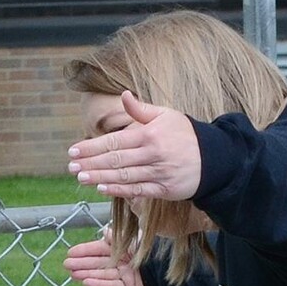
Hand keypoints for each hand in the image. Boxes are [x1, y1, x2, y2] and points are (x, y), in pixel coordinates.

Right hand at [63, 235, 148, 285]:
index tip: (70, 252)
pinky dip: (98, 284)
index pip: (100, 248)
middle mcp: (124, 260)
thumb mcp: (135, 238)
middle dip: (82, 263)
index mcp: (125, 247)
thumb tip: (104, 232)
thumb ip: (119, 237)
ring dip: (86, 273)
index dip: (85, 250)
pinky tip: (85, 282)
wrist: (170, 266)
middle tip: (66, 265)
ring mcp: (126, 274)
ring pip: (102, 274)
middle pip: (99, 262)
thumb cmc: (154, 248)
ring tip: (72, 274)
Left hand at [68, 90, 201, 200]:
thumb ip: (141, 110)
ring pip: (124, 176)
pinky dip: (119, 190)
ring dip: (100, 177)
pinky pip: (137, 190)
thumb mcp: (166, 115)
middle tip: (71, 166)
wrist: (215, 158)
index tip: (74, 150)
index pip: (115, 140)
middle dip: (91, 163)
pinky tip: (102, 188)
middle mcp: (153, 153)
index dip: (92, 146)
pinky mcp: (164, 189)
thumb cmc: (185, 135)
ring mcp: (158, 173)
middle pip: (115, 159)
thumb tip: (123, 95)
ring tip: (81, 178)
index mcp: (150, 134)